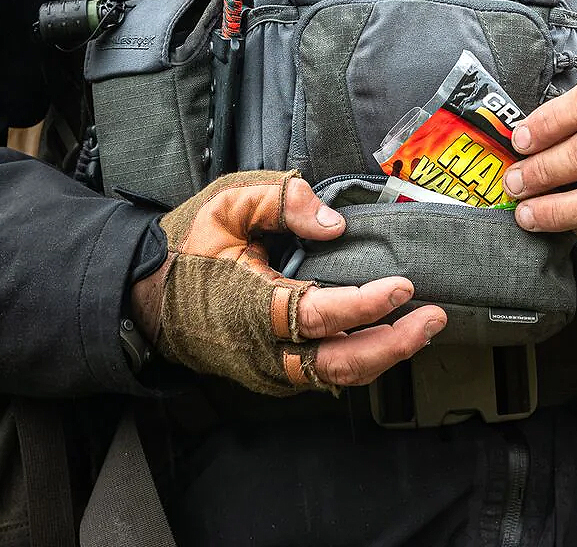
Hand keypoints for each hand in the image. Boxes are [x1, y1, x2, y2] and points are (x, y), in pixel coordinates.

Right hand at [131, 171, 446, 394]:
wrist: (143, 294)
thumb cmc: (187, 246)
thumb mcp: (229, 202)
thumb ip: (282, 201)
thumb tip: (335, 223)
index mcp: (253, 306)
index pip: (322, 315)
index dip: (366, 305)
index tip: (403, 287)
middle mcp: (264, 348)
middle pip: (341, 363)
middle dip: (394, 344)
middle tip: (433, 319)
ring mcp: (267, 367)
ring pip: (336, 376)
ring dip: (383, 355)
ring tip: (421, 329)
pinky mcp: (270, 372)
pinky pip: (322, 375)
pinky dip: (359, 360)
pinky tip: (384, 339)